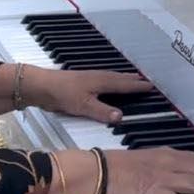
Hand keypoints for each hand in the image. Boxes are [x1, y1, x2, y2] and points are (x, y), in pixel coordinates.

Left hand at [32, 67, 153, 123]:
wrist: (42, 85)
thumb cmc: (63, 94)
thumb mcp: (84, 106)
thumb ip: (102, 111)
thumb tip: (122, 116)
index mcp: (102, 82)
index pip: (124, 85)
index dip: (137, 87)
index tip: (150, 86)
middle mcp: (99, 77)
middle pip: (120, 78)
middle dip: (133, 80)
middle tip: (146, 80)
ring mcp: (90, 77)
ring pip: (112, 77)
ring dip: (124, 78)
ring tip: (132, 78)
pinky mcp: (83, 81)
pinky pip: (105, 78)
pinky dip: (113, 79)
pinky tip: (109, 82)